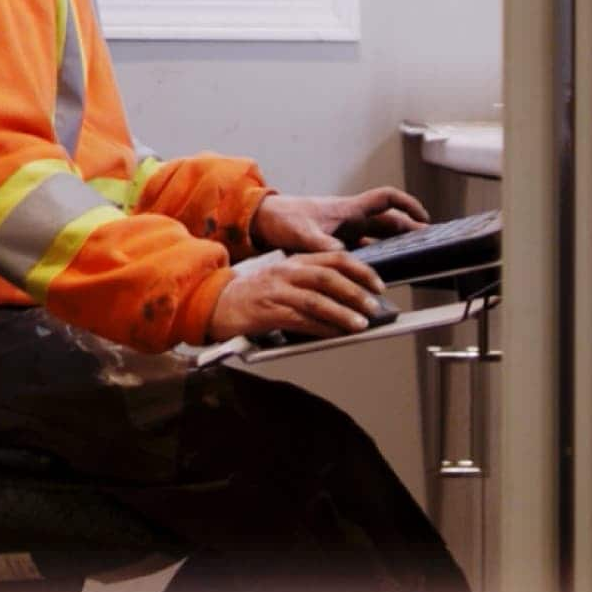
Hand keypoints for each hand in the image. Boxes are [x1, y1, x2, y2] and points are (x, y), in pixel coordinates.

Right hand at [207, 252, 391, 340]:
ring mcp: (276, 291)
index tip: (378, 284)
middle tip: (375, 304)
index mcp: (294, 261)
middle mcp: (287, 272)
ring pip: (317, 298)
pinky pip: (301, 319)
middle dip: (356, 290)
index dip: (360, 270)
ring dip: (343, 312)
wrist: (214, 304)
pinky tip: (336, 334)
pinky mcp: (267, 311)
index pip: (335, 258)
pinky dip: (322, 327)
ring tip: (361, 323)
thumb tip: (347, 304)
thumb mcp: (283, 282)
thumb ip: (311, 287)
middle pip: (329, 276)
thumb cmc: (252, 297)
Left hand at [250, 187, 429, 253]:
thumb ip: (321, 244)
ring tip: (411, 259)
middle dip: (409, 230)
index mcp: (348, 209)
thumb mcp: (302, 233)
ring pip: (377, 236)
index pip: (387, 199)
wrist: (263, 221)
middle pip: (389, 221)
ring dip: (394, 245)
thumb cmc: (282, 219)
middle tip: (428, 245)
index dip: (409, 205)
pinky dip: (374, 258)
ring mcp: (344, 231)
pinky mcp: (335, 243)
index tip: (424, 218)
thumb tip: (340, 256)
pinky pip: (363, 249)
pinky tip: (378, 272)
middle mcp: (350, 218)